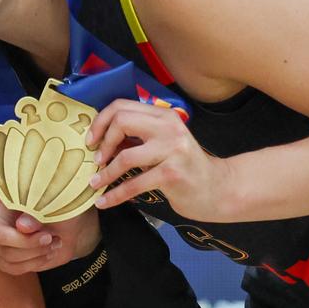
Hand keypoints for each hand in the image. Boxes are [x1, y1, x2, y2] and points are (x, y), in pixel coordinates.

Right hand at [0, 191, 99, 274]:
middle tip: (46, 233)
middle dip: (24, 240)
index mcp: (0, 199)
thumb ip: (36, 206)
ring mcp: (3, 241)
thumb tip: (22, 224)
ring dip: (34, 251)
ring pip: (5, 255)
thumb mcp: (54, 196)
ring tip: (51, 240)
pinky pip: (13, 268)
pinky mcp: (13, 259)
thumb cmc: (65, 201)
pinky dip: (35, 262)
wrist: (78, 226)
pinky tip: (48, 251)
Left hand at [87, 99, 234, 219]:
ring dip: (105, 173)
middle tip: (96, 161)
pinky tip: (104, 201)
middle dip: (102, 142)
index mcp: (163, 115)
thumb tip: (99, 138)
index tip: (91, 140)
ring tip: (95, 183)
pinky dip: (115, 194)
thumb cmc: (182, 166)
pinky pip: (134, 184)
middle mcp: (169, 127)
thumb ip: (136, 136)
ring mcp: (172, 150)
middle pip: (121, 122)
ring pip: (125, 156)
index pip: (122, 106)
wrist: (217, 188)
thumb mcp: (161, 144)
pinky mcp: (172, 173)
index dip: (101, 122)